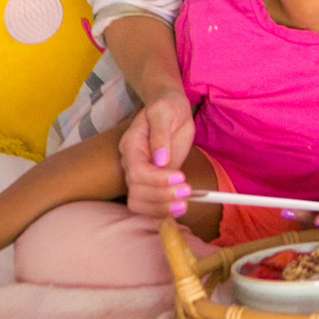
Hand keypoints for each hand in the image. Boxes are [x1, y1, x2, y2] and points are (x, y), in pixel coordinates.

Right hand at [121, 91, 194, 216]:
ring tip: (183, 204)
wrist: (170, 107)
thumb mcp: (165, 111)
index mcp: (131, 145)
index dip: (157, 179)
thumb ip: (160, 134)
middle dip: (161, 196)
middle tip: (187, 191)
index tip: (180, 177)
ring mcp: (142, 175)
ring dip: (161, 208)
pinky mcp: (154, 182)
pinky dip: (162, 212)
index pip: (137, 171)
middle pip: (136, 191)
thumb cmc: (167, 106)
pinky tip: (178, 209)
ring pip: (139, 203)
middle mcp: (131, 163)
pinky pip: (150, 205)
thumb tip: (160, 160)